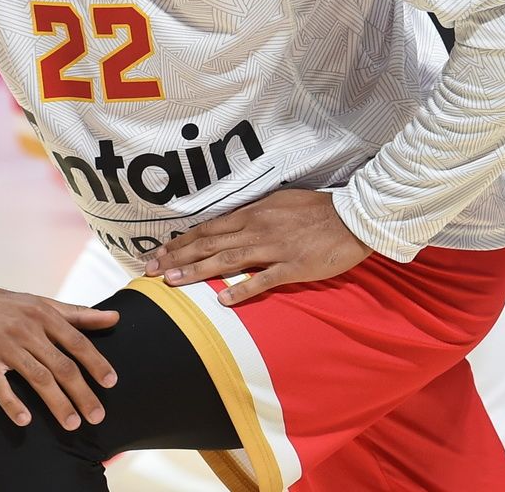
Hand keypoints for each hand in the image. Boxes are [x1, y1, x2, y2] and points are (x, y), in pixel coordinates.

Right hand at [0, 274, 119, 430]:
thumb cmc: (6, 305)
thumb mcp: (42, 303)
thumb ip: (78, 314)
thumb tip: (115, 317)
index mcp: (44, 316)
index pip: (76, 342)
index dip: (96, 362)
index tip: (111, 382)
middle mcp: (27, 330)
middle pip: (61, 365)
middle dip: (82, 392)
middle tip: (97, 416)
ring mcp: (4, 345)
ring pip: (37, 377)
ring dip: (57, 403)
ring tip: (72, 424)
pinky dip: (12, 403)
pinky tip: (25, 420)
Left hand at [144, 189, 371, 305]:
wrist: (353, 217)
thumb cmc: (318, 210)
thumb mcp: (280, 203)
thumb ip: (255, 215)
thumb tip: (232, 224)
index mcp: (253, 214)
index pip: (209, 228)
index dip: (182, 241)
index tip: (159, 252)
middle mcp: (257, 229)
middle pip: (209, 244)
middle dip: (178, 257)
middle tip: (151, 270)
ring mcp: (274, 248)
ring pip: (227, 261)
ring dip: (196, 271)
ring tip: (172, 282)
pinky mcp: (292, 267)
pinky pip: (262, 280)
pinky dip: (240, 290)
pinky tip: (221, 300)